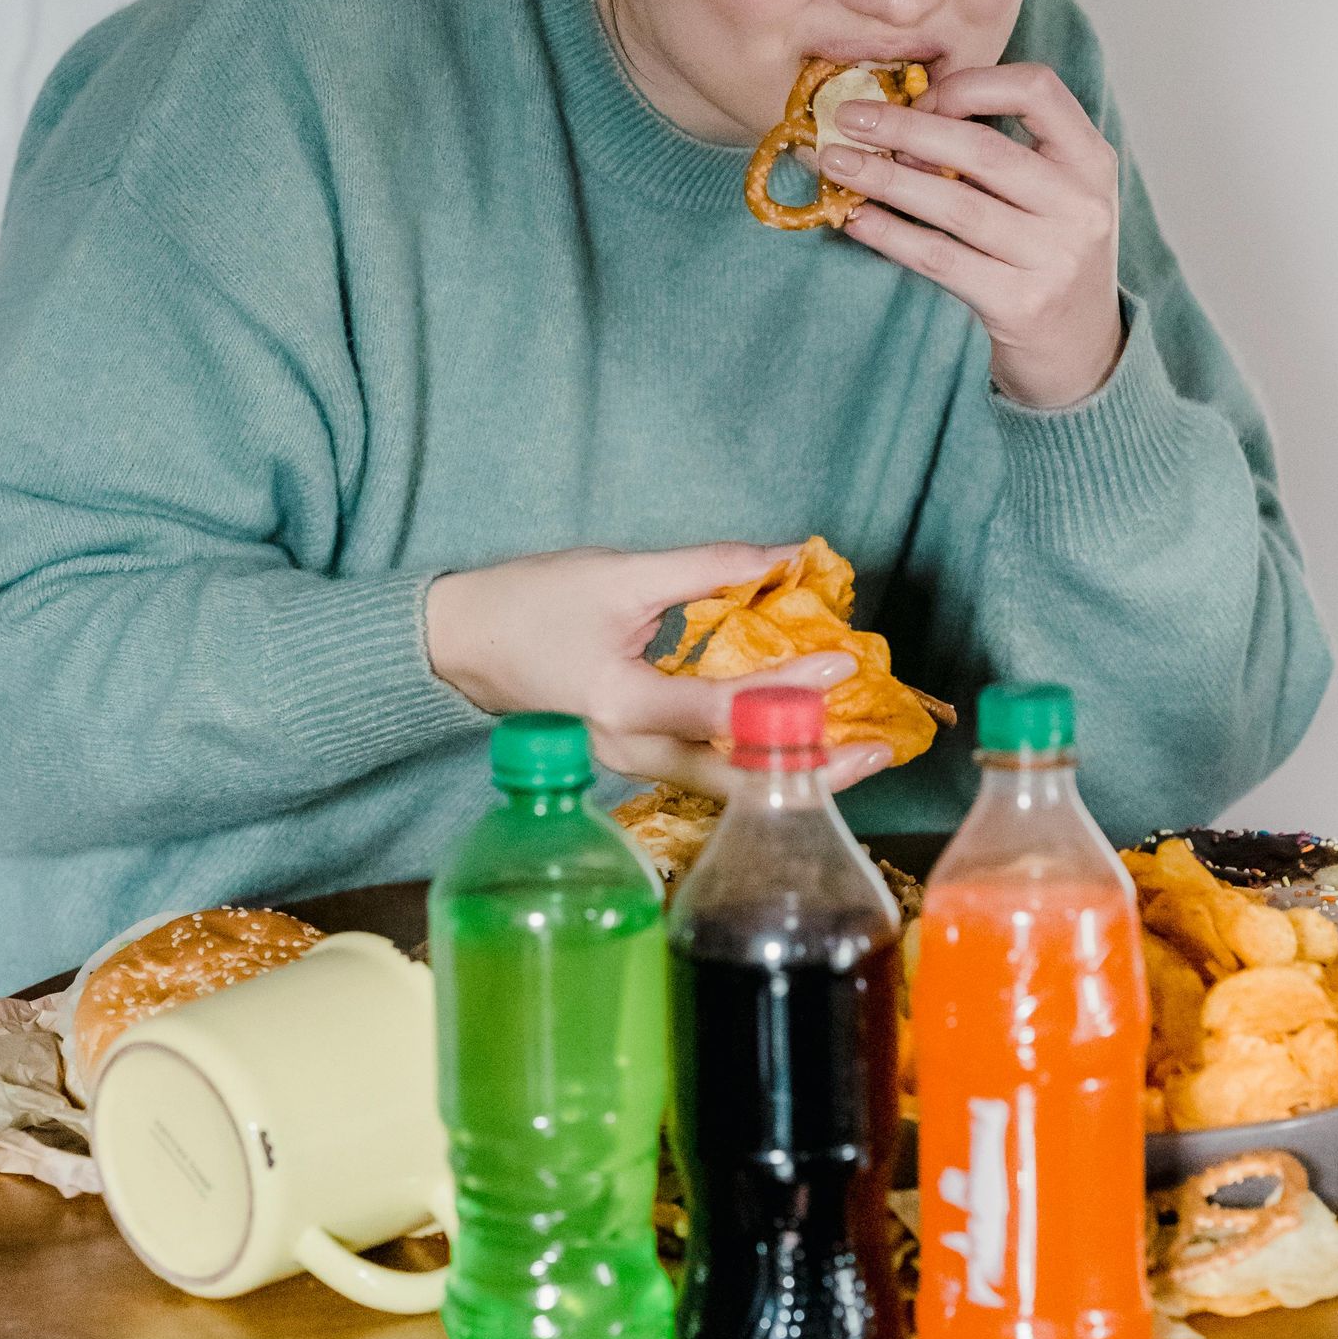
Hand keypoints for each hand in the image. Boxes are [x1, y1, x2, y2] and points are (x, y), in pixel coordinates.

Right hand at [423, 542, 890, 797]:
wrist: (460, 643)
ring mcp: (629, 763)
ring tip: (855, 756)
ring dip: (790, 771)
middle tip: (878, 751)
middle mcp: (628, 749)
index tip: (844, 663)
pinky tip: (800, 745)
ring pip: (723, 783)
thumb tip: (786, 555)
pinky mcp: (634, 758)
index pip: (723, 706)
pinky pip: (706, 770)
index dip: (789, 688)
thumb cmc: (530, 603)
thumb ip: (706, 568)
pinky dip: (758, 761)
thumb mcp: (619, 573)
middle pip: (734, 775)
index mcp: (621, 703)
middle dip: (810, 767)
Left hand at [822, 63, 1125, 409]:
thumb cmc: (1049, 253)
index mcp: (1092, 159)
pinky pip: (940, 258)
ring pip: (955, 204)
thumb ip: (1001, 151)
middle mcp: (1082, 205)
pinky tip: (856, 220)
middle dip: (905, 127)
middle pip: (983, 148)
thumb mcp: (1053, 192)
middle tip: (847, 118)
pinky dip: (890, 235)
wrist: (1081, 349)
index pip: (1037, 89)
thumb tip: (898, 118)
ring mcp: (1056, 258)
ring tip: (836, 163)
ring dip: (885, 179)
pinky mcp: (1022, 305)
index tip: (920, 96)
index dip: (971, 84)